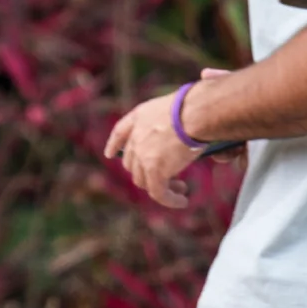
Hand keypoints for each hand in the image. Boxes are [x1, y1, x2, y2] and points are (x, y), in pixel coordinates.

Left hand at [106, 73, 229, 207]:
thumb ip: (172, 125)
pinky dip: (170, 200)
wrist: (195, 112)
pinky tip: (182, 201)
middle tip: (167, 178)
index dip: (114, 145)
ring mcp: (142, 154)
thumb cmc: (196, 106)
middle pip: (132, 163)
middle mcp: (136, 136)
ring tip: (180, 188)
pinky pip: (158, 193)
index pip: (120, 132)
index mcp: (140, 116)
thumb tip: (187, 140)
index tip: (110, 153)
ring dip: (160, 187)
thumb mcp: (176, 109)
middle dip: (146, 173)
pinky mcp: (153, 170)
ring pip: (143, 181)